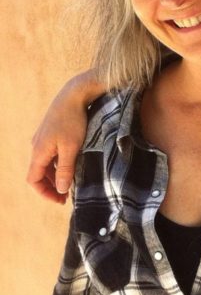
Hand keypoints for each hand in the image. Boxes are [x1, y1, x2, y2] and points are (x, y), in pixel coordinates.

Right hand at [26, 70, 100, 202]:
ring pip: (45, 163)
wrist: (74, 95)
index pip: (33, 179)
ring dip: (55, 175)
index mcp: (38, 152)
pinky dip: (58, 164)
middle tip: (66, 196)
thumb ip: (65, 169)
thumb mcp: (72, 148)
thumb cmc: (74, 121)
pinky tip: (71, 165)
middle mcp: (36, 147)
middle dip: (51, 186)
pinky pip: (50, 154)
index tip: (60, 199)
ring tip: (70, 183)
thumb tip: (60, 190)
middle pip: (39, 173)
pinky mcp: (50, 133)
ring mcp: (43, 139)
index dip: (44, 192)